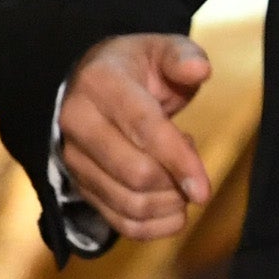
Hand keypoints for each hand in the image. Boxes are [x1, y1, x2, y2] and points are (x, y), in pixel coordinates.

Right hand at [58, 35, 214, 238]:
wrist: (92, 87)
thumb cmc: (136, 69)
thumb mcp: (161, 49)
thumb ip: (183, 55)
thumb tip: (200, 70)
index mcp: (100, 83)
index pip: (142, 127)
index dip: (177, 159)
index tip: (204, 190)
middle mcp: (77, 121)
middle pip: (134, 172)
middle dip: (175, 183)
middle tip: (194, 171)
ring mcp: (73, 158)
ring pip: (126, 202)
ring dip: (168, 205)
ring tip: (182, 184)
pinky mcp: (78, 185)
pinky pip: (116, 222)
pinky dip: (153, 228)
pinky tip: (174, 213)